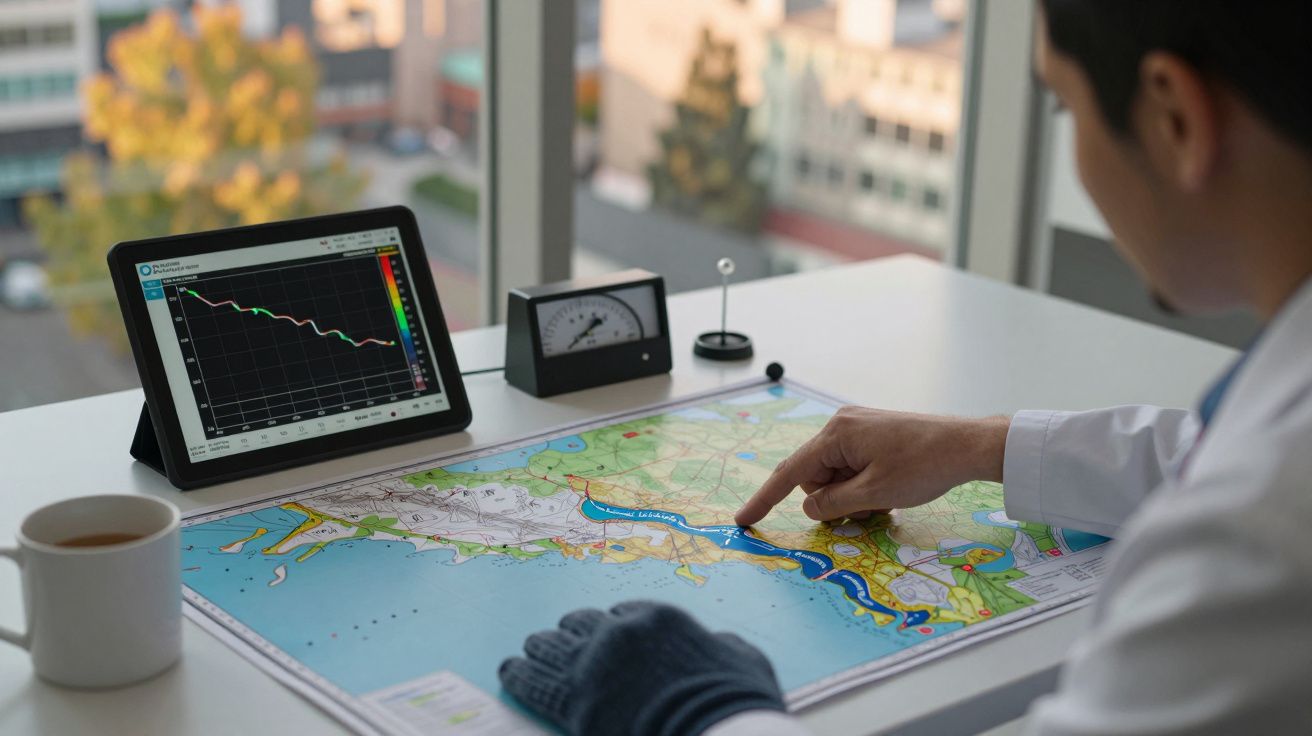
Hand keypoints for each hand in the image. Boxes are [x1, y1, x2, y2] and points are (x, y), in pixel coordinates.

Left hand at [499, 601, 785, 735]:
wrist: (717, 735)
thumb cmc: (738, 703)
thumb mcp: (744, 660)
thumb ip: (722, 646)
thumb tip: (718, 645)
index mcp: (659, 618)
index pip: (623, 613)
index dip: (615, 627)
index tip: (608, 635)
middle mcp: (621, 633)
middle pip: (582, 624)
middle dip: (573, 632)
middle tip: (561, 640)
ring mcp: (594, 665)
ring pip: (552, 645)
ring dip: (541, 648)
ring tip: (529, 651)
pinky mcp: (575, 702)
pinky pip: (535, 681)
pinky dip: (520, 675)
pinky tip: (510, 671)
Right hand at [735, 407, 1009, 525]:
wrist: (969, 445)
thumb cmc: (924, 466)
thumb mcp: (874, 493)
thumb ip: (833, 504)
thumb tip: (809, 507)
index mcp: (837, 434)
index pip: (790, 472)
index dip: (765, 499)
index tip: (743, 520)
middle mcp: (842, 425)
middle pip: (816, 477)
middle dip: (835, 500)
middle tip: (870, 508)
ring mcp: (859, 429)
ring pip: (836, 477)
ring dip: (853, 496)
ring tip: (886, 500)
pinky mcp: (874, 436)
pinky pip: (854, 468)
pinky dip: (865, 486)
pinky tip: (891, 490)